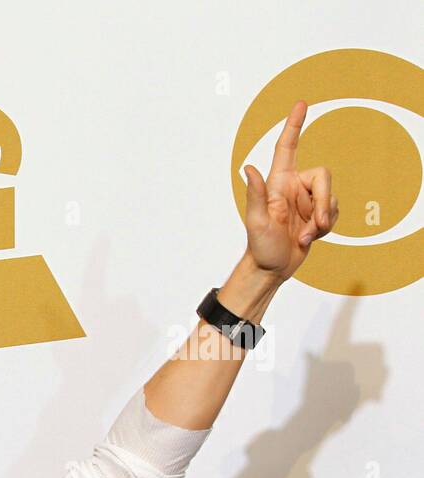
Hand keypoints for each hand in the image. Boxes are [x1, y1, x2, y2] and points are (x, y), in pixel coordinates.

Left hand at [241, 100, 338, 282]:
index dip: (294, 125)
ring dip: (323, 221)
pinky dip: (325, 228)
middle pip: (324, 177)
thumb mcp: (256, 221)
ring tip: (304, 237)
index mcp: (278, 183)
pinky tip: (308, 239)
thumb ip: (255, 194)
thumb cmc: (260, 247)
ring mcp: (306, 201)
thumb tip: (248, 168)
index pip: (287, 148)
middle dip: (325, 202)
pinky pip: (334, 212)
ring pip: (332, 197)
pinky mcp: (317, 215)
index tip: (301, 103)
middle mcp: (294, 187)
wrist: (271, 269)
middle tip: (318, 225)